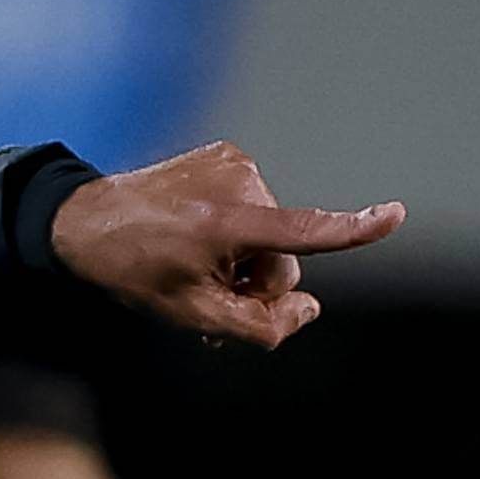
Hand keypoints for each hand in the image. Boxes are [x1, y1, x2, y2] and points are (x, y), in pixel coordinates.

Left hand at [47, 143, 402, 346]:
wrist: (85, 219)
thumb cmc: (136, 272)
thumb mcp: (192, 315)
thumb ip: (260, 325)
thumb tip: (311, 310)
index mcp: (227, 224)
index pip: (303, 233)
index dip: (353, 230)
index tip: (394, 214)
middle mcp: (238, 184)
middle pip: (284, 258)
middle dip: (255, 281)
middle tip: (205, 288)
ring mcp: (234, 163)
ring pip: (271, 234)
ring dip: (242, 256)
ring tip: (192, 259)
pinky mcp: (227, 153)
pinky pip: (253, 205)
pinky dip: (234, 225)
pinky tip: (194, 232)